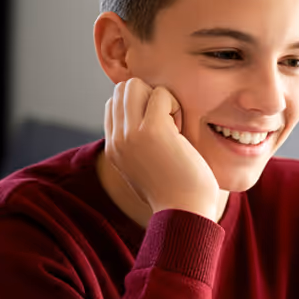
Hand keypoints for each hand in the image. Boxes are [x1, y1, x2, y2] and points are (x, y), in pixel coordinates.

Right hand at [104, 78, 219, 220]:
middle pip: (121, 90)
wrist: (185, 212)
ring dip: (159, 98)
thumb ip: (137, 147)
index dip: (138, 107)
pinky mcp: (151, 130)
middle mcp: (116, 140)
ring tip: (173, 126)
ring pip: (135, 85)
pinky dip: (175, 105)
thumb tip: (144, 121)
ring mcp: (130, 134)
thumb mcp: (145, 170)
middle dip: (147, 97)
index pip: (113, 105)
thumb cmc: (176, 194)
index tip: (159, 130)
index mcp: (113, 150)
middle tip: (167, 124)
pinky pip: (161, 93)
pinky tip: (181, 131)